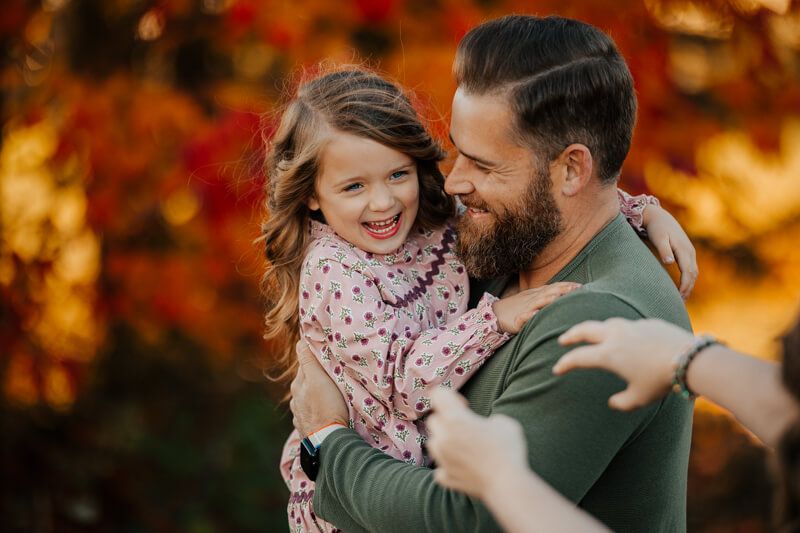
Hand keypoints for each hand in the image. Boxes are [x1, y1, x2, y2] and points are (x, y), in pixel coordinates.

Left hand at [289, 340, 347, 436]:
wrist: (328, 441)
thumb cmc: (327, 407)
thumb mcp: (319, 379)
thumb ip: (308, 360)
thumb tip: (299, 341)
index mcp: (298, 385)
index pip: (305, 365)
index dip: (315, 360)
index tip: (326, 357)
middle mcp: (295, 400)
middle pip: (306, 383)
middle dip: (316, 379)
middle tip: (331, 377)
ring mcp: (299, 416)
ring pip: (308, 400)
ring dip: (316, 397)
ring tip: (330, 398)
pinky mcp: (305, 430)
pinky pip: (311, 416)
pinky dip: (316, 412)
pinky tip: (325, 414)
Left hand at [426, 389, 527, 499]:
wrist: (506, 483)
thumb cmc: (507, 449)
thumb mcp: (504, 422)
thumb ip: (487, 418)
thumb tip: (484, 426)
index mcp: (455, 419)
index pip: (437, 394)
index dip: (450, 396)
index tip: (464, 405)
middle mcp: (443, 437)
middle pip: (433, 420)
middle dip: (446, 419)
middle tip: (466, 426)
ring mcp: (442, 458)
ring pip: (433, 442)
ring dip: (444, 441)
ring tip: (464, 446)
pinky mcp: (445, 477)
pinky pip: (439, 467)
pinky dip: (448, 465)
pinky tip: (464, 466)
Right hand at [492, 282, 581, 333]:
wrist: (496, 314)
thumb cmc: (517, 308)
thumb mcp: (533, 299)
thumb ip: (546, 296)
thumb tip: (564, 295)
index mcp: (537, 294)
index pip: (554, 287)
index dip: (566, 285)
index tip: (580, 286)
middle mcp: (532, 299)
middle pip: (548, 292)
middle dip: (562, 290)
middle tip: (575, 289)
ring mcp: (524, 308)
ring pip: (536, 302)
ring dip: (546, 299)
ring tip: (556, 298)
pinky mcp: (517, 320)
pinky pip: (522, 317)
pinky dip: (529, 315)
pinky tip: (535, 314)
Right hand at [554, 318, 694, 410]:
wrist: (690, 359)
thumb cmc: (661, 381)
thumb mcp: (640, 398)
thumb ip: (622, 402)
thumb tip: (613, 402)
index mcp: (608, 354)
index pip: (578, 357)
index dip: (564, 364)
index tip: (557, 369)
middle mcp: (616, 336)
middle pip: (585, 329)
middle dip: (571, 334)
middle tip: (563, 339)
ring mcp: (632, 327)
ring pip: (607, 323)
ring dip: (596, 329)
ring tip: (594, 335)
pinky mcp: (649, 323)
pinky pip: (630, 326)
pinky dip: (622, 332)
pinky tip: (628, 339)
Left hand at [641, 204, 697, 299]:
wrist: (659, 217)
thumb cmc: (656, 228)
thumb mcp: (658, 238)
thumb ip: (663, 250)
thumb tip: (669, 262)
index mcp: (684, 249)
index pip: (688, 272)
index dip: (684, 286)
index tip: (678, 297)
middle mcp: (690, 251)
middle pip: (693, 274)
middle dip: (688, 289)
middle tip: (680, 303)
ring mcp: (690, 252)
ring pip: (693, 272)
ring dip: (689, 286)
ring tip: (681, 299)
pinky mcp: (686, 252)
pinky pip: (690, 269)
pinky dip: (688, 280)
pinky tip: (682, 287)